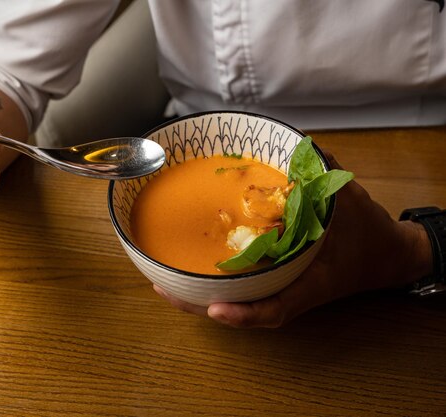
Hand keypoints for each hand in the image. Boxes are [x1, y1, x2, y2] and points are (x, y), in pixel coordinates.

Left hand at [154, 151, 431, 327]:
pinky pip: (243, 291)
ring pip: (237, 305)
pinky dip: (215, 287)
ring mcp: (283, 290)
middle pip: (243, 311)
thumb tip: (298, 144)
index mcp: (312, 281)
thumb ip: (324, 172)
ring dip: (200, 300)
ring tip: (162, 285)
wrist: (385, 256)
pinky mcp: (278, 283)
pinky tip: (190, 274)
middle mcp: (292, 291)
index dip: (245, 314)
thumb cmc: (368, 233)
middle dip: (201, 306)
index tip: (214, 309)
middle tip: (163, 290)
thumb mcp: (349, 199)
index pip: (277, 308)